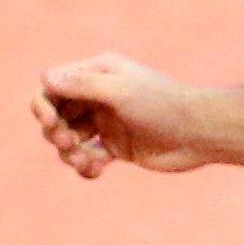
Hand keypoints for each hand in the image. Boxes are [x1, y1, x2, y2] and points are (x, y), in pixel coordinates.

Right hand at [34, 54, 211, 176]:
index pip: (54, 87)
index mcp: (97, 73)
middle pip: (57, 115)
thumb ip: (81, 85)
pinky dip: (85, 166)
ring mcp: (106, 123)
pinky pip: (87, 157)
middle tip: (70, 143)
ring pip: (69, 140)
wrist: (200, 133)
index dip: (43, 105)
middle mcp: (98, 96)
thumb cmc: (162, 105)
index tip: (50, 122)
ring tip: (85, 162)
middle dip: (56, 132)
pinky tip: (96, 171)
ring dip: (70, 154)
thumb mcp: (119, 91)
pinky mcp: (116, 147)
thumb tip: (44, 77)